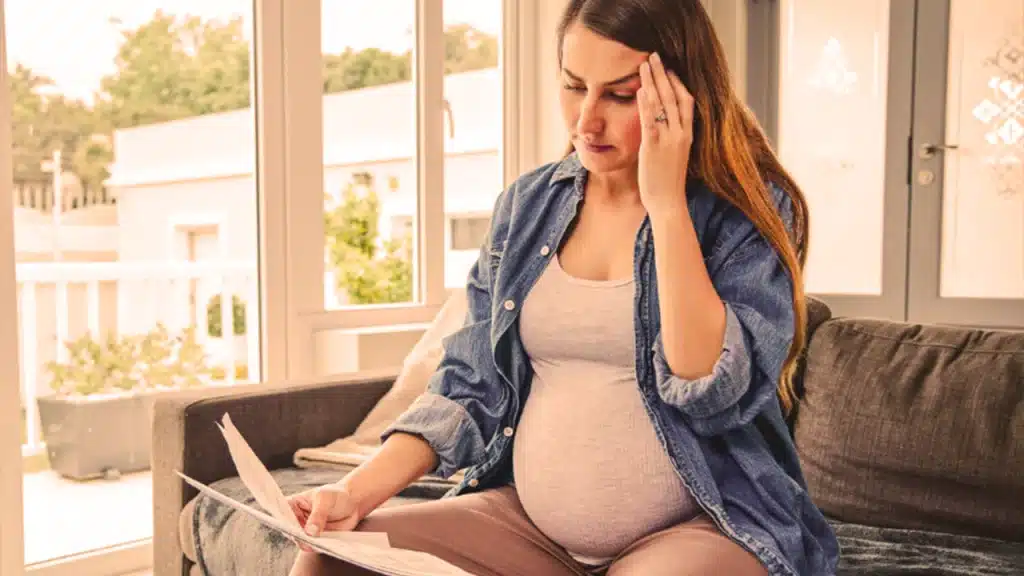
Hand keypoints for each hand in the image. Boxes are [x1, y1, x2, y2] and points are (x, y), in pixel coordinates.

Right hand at [288, 483, 361, 550]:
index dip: (281, 521)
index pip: (281, 514)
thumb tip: (310, 532)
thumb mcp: (326, 499)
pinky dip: (320, 548)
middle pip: (290, 531)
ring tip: (319, 542)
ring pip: (302, 542)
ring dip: (310, 544)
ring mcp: (305, 532)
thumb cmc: (336, 495)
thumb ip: (318, 514)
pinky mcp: (316, 541)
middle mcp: (295, 520)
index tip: (288, 526)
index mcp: (292, 505)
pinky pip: (315, 547)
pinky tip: (327, 545)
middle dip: (297, 536)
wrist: (353, 503)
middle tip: (306, 538)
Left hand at [637, 52, 693, 214]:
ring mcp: (668, 140)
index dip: (677, 82)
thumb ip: (670, 139)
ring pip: (662, 104)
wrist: (668, 204)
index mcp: (687, 135)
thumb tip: (661, 128)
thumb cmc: (668, 183)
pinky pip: (650, 120)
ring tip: (644, 64)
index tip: (669, 68)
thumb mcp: (673, 156)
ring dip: (652, 81)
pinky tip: (640, 89)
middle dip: (663, 74)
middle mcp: (681, 134)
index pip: (686, 101)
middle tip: (655, 56)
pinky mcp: (654, 147)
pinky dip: (645, 103)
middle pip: (674, 96)